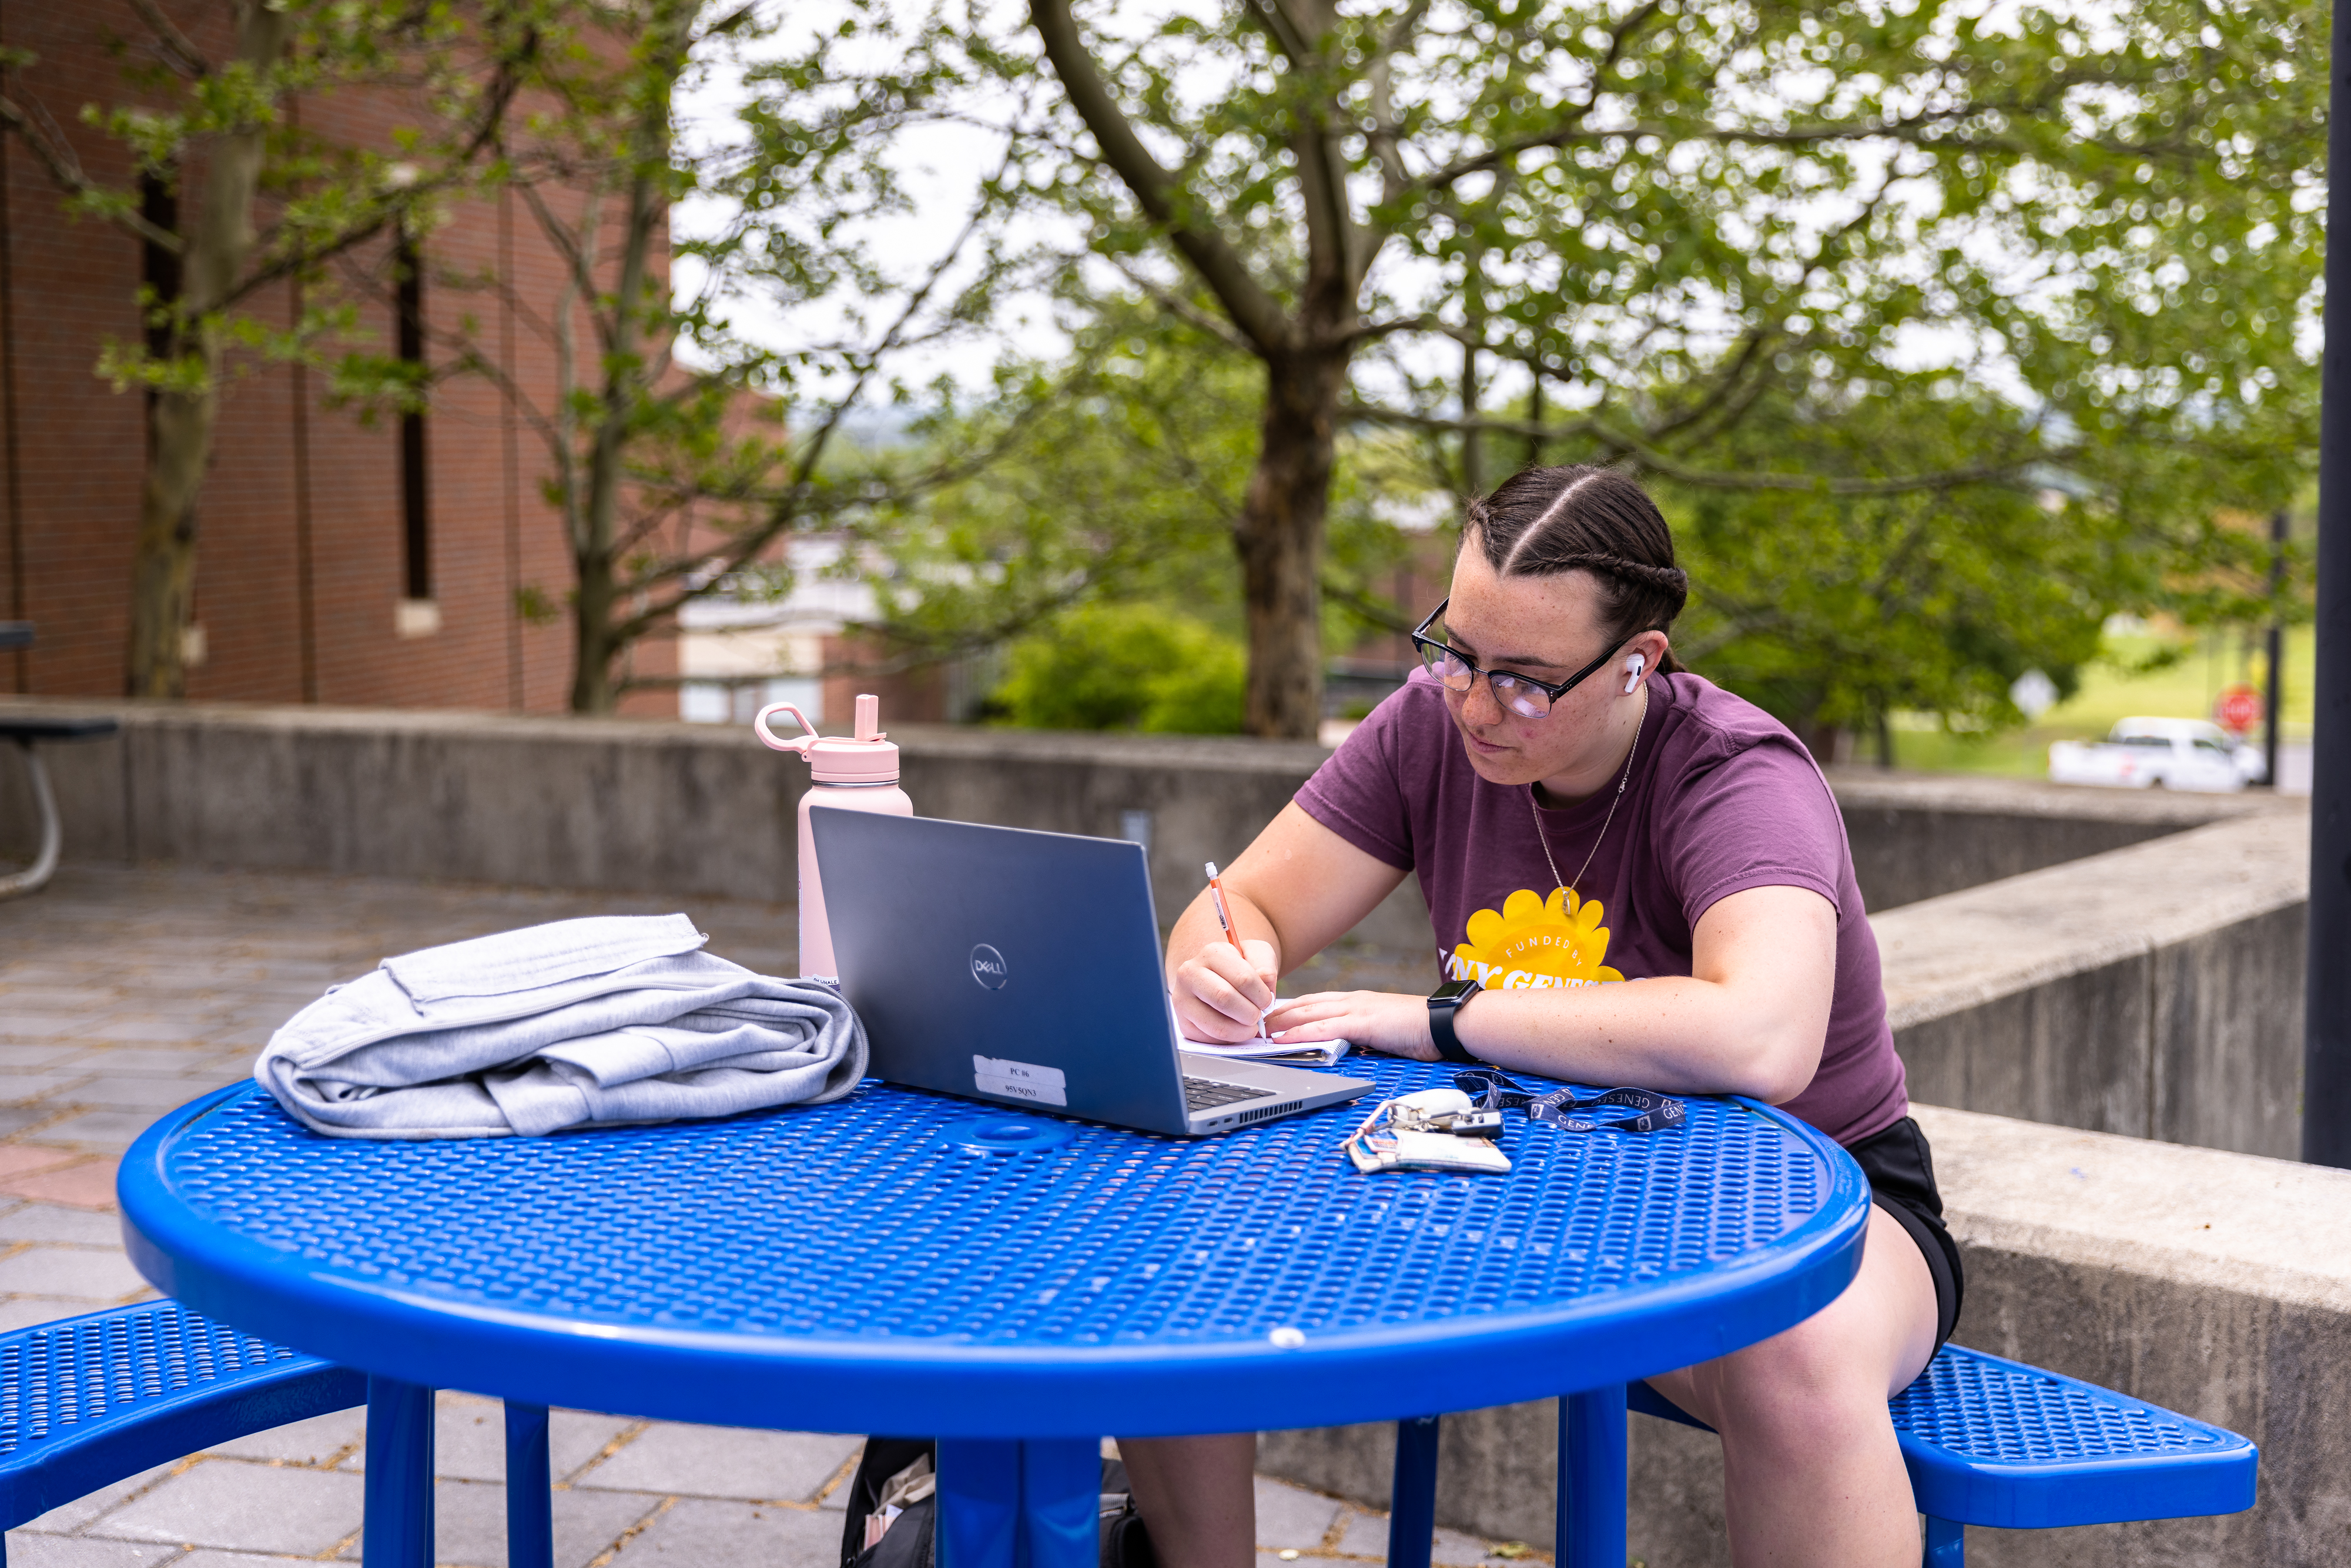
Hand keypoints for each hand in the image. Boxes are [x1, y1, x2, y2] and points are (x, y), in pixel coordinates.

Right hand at [1173, 939, 1278, 1041]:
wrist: (1216, 978)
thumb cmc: (1239, 967)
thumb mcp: (1257, 955)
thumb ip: (1265, 964)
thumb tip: (1265, 979)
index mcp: (1210, 953)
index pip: (1243, 978)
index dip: (1261, 995)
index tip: (1267, 1001)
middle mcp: (1189, 974)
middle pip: (1225, 999)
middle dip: (1250, 1013)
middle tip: (1258, 1015)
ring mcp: (1182, 1000)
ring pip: (1216, 1024)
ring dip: (1242, 1030)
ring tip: (1250, 1026)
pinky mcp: (1183, 1023)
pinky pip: (1210, 1039)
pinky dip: (1229, 1039)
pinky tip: (1235, 1029)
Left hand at [1265, 990, 1437, 1060]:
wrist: (1445, 1023)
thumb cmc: (1420, 1029)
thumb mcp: (1384, 1029)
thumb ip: (1362, 1032)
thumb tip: (1344, 1044)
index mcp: (1358, 1001)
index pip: (1316, 1002)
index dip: (1291, 1008)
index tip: (1271, 1015)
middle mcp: (1353, 1001)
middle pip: (1306, 1004)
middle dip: (1278, 1013)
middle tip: (1254, 1023)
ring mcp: (1357, 1009)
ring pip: (1310, 1013)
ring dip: (1282, 1022)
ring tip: (1259, 1031)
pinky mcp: (1364, 1023)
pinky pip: (1326, 1028)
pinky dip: (1302, 1033)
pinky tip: (1285, 1039)